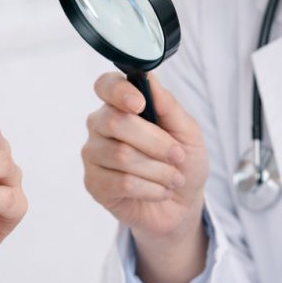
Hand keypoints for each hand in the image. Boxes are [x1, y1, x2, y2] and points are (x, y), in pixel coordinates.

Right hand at [81, 71, 209, 282]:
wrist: (181, 204)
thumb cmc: (182, 162)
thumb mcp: (187, 131)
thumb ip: (168, 105)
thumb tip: (149, 78)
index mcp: (121, 105)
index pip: (106, 85)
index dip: (119, 91)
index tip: (140, 104)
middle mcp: (101, 126)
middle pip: (116, 122)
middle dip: (156, 142)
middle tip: (178, 156)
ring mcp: (94, 155)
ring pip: (121, 155)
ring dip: (158, 170)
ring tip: (174, 178)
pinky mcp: (94, 184)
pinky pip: (121, 183)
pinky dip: (151, 189)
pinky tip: (161, 191)